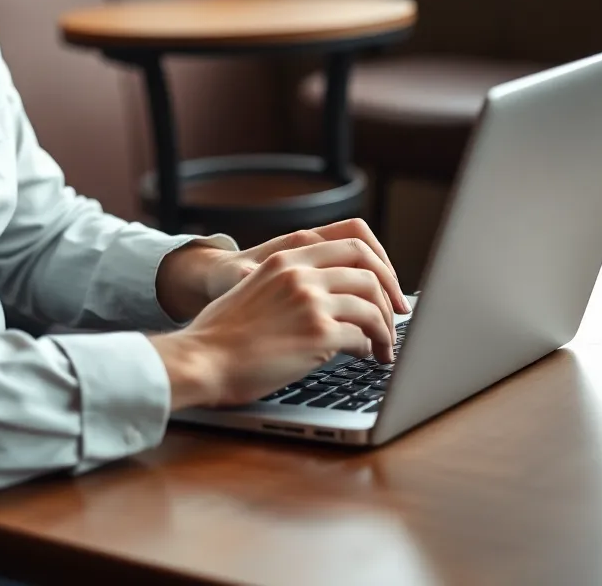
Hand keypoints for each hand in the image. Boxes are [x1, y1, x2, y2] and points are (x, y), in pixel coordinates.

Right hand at [150, 220, 408, 409]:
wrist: (203, 358)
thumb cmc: (224, 334)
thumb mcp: (255, 287)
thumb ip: (290, 281)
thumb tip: (332, 296)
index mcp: (286, 257)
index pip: (352, 242)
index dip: (380, 264)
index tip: (387, 286)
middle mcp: (300, 272)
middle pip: (369, 269)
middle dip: (392, 293)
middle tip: (399, 314)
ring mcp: (310, 300)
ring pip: (372, 304)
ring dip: (386, 327)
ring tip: (385, 346)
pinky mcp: (317, 333)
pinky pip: (363, 336)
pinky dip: (371, 347)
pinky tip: (365, 356)